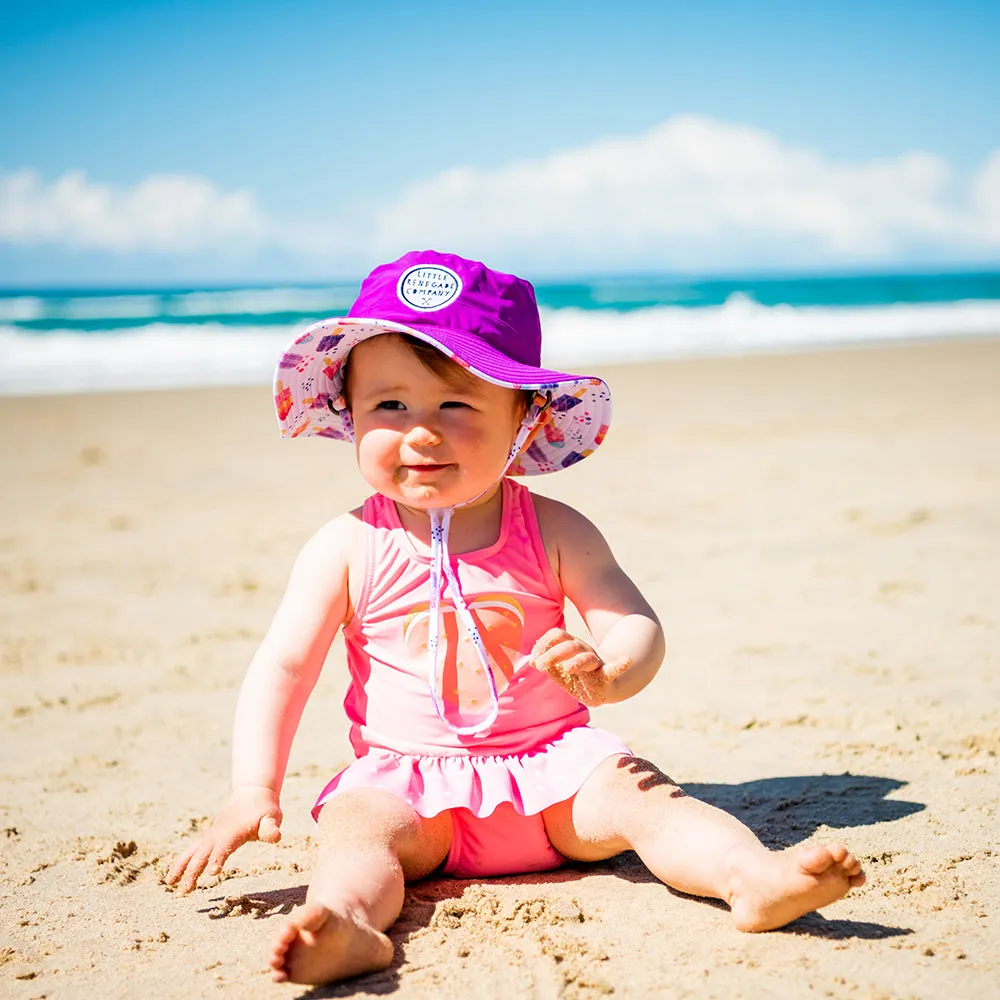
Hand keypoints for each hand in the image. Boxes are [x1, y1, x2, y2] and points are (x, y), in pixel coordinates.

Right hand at [165, 786, 281, 893]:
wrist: (252, 793)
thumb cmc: (264, 809)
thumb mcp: (272, 817)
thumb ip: (271, 828)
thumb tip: (276, 837)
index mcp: (234, 831)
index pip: (224, 846)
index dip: (218, 858)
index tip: (211, 873)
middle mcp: (219, 833)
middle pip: (203, 852)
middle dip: (193, 871)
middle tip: (185, 891)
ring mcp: (212, 835)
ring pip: (193, 851)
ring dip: (182, 867)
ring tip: (170, 884)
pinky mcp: (209, 838)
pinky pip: (192, 850)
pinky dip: (182, 862)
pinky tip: (174, 876)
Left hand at [530, 628, 629, 706]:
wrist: (602, 688)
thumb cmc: (577, 677)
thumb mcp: (559, 671)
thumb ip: (547, 665)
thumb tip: (531, 660)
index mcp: (570, 646)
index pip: (557, 635)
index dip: (544, 643)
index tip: (534, 658)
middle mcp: (583, 650)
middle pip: (569, 645)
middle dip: (553, 654)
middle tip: (539, 665)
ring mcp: (595, 662)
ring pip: (586, 657)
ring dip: (577, 662)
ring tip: (568, 667)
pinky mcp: (606, 676)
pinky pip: (614, 669)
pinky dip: (620, 665)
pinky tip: (626, 661)